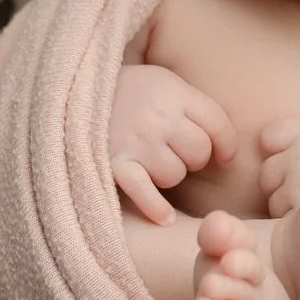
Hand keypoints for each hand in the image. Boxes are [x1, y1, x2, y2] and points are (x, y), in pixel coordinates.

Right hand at [109, 65, 238, 224]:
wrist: (72, 90)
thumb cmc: (128, 91)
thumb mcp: (163, 82)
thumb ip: (193, 105)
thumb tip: (225, 146)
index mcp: (173, 92)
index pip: (218, 124)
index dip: (226, 145)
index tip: (223, 156)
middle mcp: (157, 117)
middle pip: (199, 152)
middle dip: (193, 158)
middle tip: (175, 152)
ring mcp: (135, 141)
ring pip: (175, 174)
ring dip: (168, 174)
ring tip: (151, 162)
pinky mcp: (114, 164)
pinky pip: (145, 193)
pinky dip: (155, 208)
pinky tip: (165, 218)